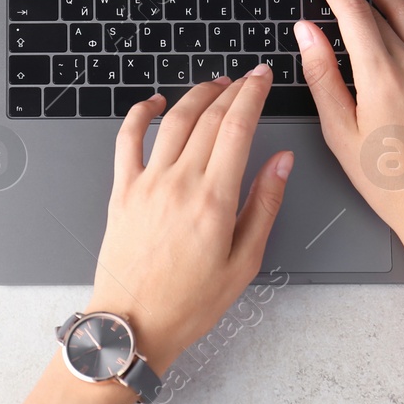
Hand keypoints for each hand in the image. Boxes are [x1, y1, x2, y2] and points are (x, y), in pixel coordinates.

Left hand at [86, 72, 292, 373]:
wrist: (133, 325)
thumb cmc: (188, 303)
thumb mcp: (244, 262)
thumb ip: (264, 205)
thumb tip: (281, 161)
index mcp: (213, 200)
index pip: (238, 128)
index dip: (253, 95)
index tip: (263, 78)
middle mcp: (178, 183)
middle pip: (209, 117)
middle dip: (232, 90)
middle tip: (248, 78)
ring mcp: (146, 184)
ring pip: (173, 120)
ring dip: (196, 95)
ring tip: (215, 85)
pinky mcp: (122, 191)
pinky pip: (127, 139)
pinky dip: (140, 113)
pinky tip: (154, 103)